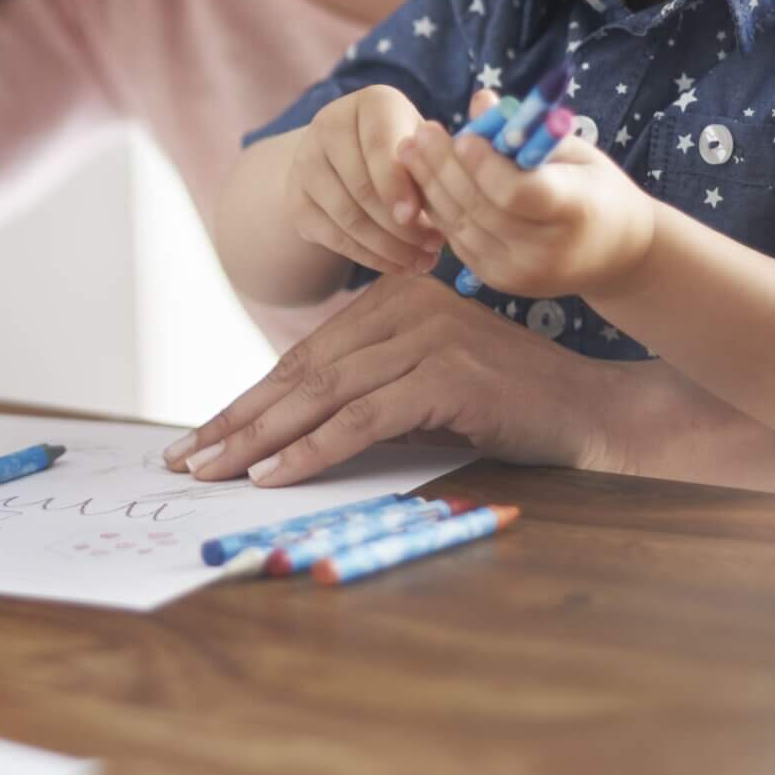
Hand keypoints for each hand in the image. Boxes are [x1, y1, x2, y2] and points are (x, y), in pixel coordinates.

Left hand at [163, 270, 655, 485]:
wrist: (589, 414)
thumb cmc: (503, 408)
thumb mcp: (420, 390)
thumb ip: (361, 395)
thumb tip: (276, 435)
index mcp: (392, 299)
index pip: (301, 358)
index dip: (243, 402)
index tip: (197, 440)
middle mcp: (404, 306)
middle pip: (300, 373)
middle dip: (236, 422)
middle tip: (184, 460)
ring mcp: (427, 335)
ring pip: (321, 393)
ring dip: (259, 439)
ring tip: (213, 473)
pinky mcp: (446, 375)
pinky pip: (362, 418)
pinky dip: (312, 449)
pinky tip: (273, 475)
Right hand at [287, 85, 446, 277]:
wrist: (352, 159)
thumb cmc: (407, 153)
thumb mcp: (426, 148)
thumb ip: (436, 167)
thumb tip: (446, 202)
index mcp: (371, 102)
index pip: (378, 142)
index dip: (396, 182)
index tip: (415, 216)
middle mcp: (329, 124)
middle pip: (361, 186)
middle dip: (401, 226)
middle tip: (435, 249)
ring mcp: (306, 162)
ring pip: (346, 216)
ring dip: (388, 247)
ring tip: (422, 262)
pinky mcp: (296, 200)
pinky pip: (332, 236)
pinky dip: (368, 257)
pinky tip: (397, 266)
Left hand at [396, 95, 655, 299]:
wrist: (618, 255)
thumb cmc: (597, 190)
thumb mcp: (575, 154)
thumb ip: (527, 131)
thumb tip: (480, 100)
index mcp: (575, 210)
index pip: (519, 192)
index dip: (486, 165)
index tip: (462, 136)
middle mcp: (545, 250)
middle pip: (481, 207)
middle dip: (443, 167)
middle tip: (420, 132)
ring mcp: (519, 271)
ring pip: (461, 224)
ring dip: (430, 185)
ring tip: (409, 149)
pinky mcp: (499, 281)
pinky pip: (458, 240)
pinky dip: (438, 208)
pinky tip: (422, 180)